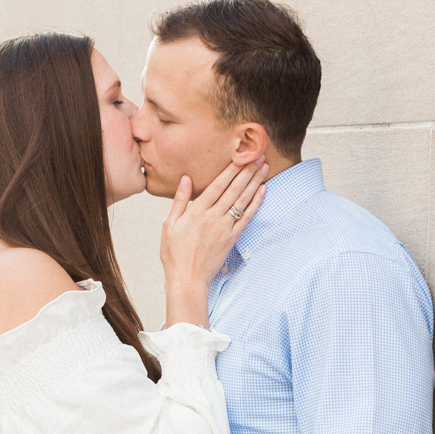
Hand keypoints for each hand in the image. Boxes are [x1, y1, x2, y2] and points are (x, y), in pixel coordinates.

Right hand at [159, 159, 266, 327]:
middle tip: (258, 154)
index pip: (217, 184)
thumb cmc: (174, 254)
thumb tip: (186, 179)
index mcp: (196, 211)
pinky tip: (263, 191)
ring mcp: (224, 228)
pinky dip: (256, 203)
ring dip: (254, 182)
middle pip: (233, 189)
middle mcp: (213, 217)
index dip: (230, 169)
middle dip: (247, 170)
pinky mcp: (232, 238)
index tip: (240, 155)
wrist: (187, 279)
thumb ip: (180, 201)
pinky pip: (247, 217)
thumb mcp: (169, 225)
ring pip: (242, 200)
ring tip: (264, 167)